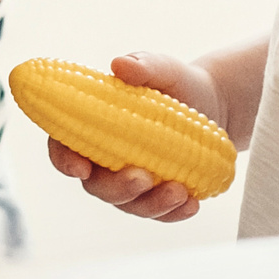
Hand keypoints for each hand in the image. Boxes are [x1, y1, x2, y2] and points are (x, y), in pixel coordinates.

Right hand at [44, 52, 222, 222]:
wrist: (213, 103)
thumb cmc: (175, 82)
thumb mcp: (163, 68)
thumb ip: (142, 65)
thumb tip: (120, 66)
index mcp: (93, 125)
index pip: (64, 146)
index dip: (64, 160)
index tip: (80, 167)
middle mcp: (105, 159)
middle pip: (96, 185)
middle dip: (117, 188)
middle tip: (143, 178)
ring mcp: (131, 181)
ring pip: (129, 204)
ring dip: (151, 204)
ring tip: (180, 192)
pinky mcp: (157, 195)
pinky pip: (159, 213)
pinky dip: (173, 213)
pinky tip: (192, 204)